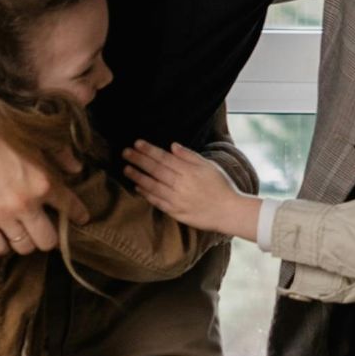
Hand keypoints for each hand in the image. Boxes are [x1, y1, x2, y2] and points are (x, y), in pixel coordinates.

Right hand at [0, 90, 82, 256]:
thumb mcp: (35, 137)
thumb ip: (59, 154)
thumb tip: (76, 168)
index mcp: (44, 182)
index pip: (70, 208)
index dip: (78, 215)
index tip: (81, 219)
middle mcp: (27, 204)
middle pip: (48, 241)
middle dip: (49, 237)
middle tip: (44, 230)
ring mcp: (3, 215)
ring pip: (24, 247)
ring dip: (25, 242)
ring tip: (21, 233)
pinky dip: (0, 245)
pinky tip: (0, 236)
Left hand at [124, 140, 259, 240]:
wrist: (228, 211)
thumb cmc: (221, 186)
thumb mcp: (208, 166)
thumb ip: (189, 156)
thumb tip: (172, 146)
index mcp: (188, 171)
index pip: (164, 158)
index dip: (149, 150)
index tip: (137, 144)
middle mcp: (180, 184)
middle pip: (155, 169)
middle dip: (139, 160)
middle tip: (125, 152)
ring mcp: (177, 199)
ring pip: (153, 185)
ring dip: (138, 176)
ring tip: (126, 168)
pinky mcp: (176, 212)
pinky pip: (157, 201)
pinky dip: (146, 194)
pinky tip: (137, 187)